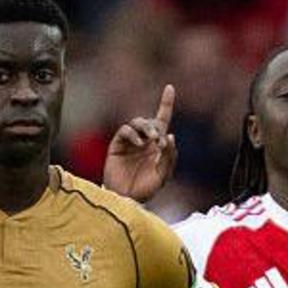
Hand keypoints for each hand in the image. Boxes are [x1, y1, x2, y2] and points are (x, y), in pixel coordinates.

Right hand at [103, 85, 177, 202]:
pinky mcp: (117, 145)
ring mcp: (130, 142)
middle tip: (159, 141)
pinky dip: (133, 134)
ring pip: (138, 122)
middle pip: (150, 121)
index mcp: (157, 145)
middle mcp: (144, 140)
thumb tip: (170, 136)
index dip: (166, 103)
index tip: (170, 87)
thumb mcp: (163, 175)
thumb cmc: (145, 189)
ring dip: (146, 127)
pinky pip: (125, 131)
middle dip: (156, 127)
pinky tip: (138, 143)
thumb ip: (169, 156)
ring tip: (150, 139)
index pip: (162, 120)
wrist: (126, 199)